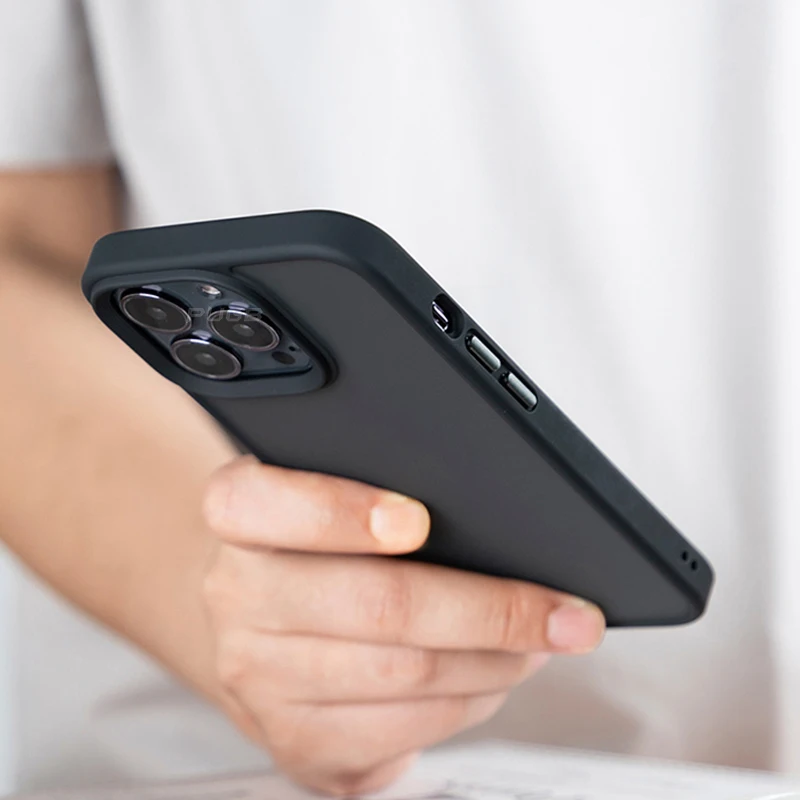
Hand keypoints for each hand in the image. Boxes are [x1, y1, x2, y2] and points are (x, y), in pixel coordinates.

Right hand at [201, 456, 605, 794]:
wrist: (257, 613)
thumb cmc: (313, 543)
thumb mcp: (327, 489)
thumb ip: (386, 483)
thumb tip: (501, 520)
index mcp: (239, 515)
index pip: (266, 505)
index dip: (344, 513)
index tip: (418, 521)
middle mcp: (237, 596)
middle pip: (376, 606)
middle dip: (491, 612)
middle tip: (563, 612)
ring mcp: (258, 677)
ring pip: (403, 677)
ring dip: (494, 663)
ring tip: (539, 642)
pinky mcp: (293, 740)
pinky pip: (400, 734)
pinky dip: (469, 706)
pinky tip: (491, 679)